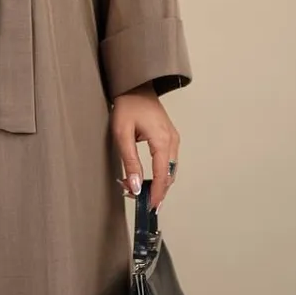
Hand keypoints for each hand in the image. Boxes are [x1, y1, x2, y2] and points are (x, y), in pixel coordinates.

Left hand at [110, 81, 179, 211]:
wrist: (135, 86)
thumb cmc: (127, 106)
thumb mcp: (122, 134)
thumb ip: (130, 162)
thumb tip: (135, 186)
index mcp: (162, 141)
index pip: (162, 175)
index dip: (156, 194)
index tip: (149, 208)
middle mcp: (173, 141)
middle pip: (169, 175)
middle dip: (156, 191)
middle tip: (139, 202)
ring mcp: (174, 139)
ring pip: (170, 170)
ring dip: (158, 183)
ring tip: (140, 192)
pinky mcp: (170, 138)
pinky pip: (168, 162)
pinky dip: (160, 173)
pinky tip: (147, 179)